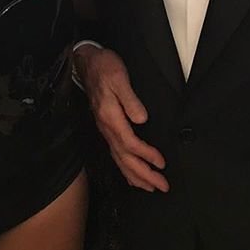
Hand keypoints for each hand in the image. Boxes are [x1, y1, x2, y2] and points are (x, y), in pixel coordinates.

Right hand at [74, 45, 168, 192]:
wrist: (87, 62)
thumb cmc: (104, 67)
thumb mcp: (119, 78)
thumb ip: (130, 99)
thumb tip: (142, 119)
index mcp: (110, 117)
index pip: (130, 143)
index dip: (146, 155)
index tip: (161, 163)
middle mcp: (106, 127)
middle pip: (125, 158)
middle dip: (143, 174)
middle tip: (162, 186)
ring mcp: (104, 129)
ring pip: (119, 159)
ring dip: (135, 175)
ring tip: (150, 187)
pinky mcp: (105, 127)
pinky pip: (114, 153)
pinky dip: (124, 168)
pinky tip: (131, 175)